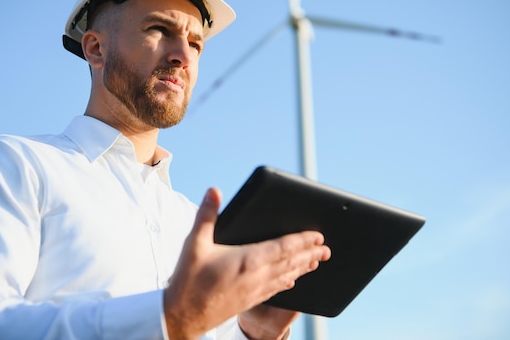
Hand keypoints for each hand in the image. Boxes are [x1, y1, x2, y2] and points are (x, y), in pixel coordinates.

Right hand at [163, 188, 330, 339]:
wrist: (182, 316)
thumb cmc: (188, 281)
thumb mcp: (194, 243)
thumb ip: (207, 215)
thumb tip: (214, 191)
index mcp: (247, 260)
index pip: (283, 248)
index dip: (302, 241)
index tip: (318, 236)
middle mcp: (256, 277)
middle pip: (291, 263)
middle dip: (311, 254)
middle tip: (327, 249)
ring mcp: (255, 291)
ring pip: (287, 277)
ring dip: (303, 268)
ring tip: (317, 262)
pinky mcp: (250, 301)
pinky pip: (276, 289)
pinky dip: (289, 281)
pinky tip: (293, 280)